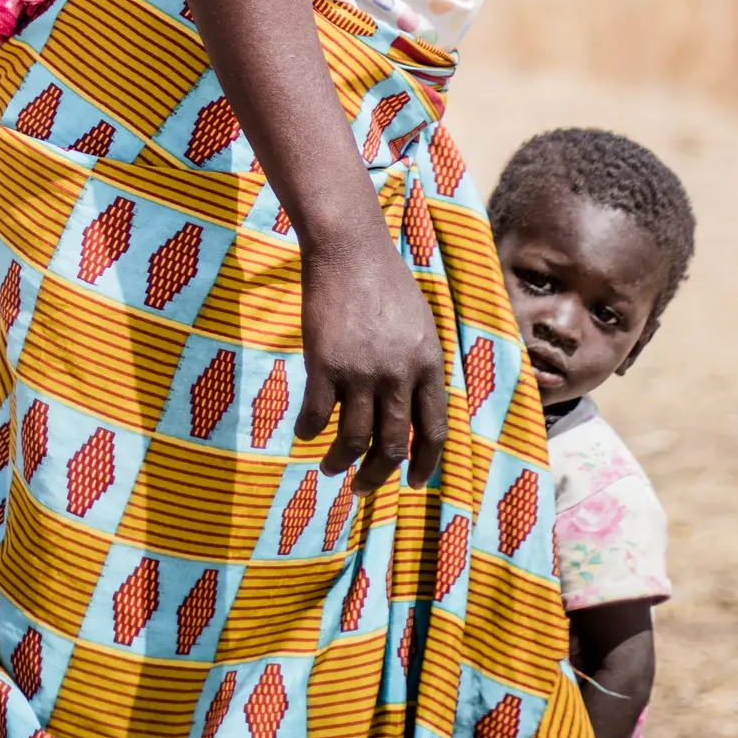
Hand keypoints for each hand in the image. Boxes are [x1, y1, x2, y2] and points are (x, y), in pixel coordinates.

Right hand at [295, 221, 447, 491]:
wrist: (349, 249)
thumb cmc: (384, 280)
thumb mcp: (420, 324)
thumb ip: (420, 365)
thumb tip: (415, 406)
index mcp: (428, 365)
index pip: (432, 430)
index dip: (424, 464)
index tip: (415, 484)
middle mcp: (398, 375)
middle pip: (392, 445)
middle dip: (378, 476)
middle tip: (364, 488)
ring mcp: (361, 372)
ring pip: (354, 439)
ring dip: (341, 462)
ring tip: (331, 468)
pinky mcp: (325, 364)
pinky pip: (317, 415)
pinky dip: (310, 431)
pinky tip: (305, 433)